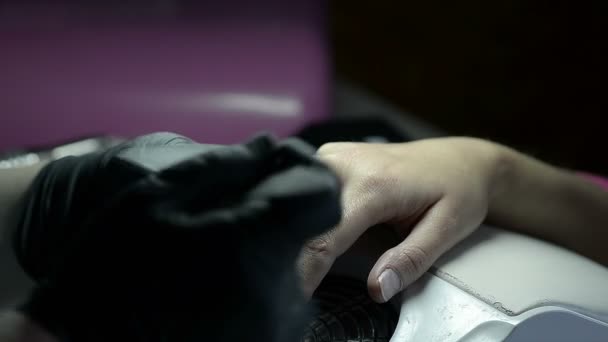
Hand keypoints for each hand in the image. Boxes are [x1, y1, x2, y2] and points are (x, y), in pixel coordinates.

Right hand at [297, 137, 502, 302]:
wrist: (458, 159)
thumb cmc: (457, 190)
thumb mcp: (447, 229)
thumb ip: (410, 260)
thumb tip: (377, 288)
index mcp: (374, 184)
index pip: (323, 238)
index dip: (305, 273)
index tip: (298, 296)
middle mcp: (346, 163)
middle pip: (301, 218)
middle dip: (296, 252)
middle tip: (300, 276)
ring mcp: (334, 155)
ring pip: (298, 203)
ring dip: (300, 231)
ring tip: (314, 250)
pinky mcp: (329, 156)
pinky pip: (305, 190)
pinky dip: (308, 214)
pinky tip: (322, 225)